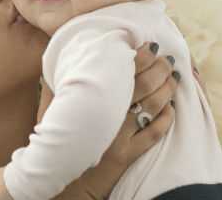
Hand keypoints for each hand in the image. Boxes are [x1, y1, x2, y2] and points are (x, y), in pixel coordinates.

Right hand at [56, 42, 178, 199]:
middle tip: (166, 60)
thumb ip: (56, 83)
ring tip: (172, 78)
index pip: (121, 71)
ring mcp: (119, 136)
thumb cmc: (53, 136)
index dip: (139, 56)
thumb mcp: (49, 108)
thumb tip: (65, 58)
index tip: (148, 46)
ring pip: (152, 107)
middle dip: (159, 69)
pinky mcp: (128, 154)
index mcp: (90, 99)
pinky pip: (154, 134)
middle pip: (142, 85)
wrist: (59, 175)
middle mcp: (107, 116)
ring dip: (166, 90)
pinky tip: (169, 108)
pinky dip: (165, 119)